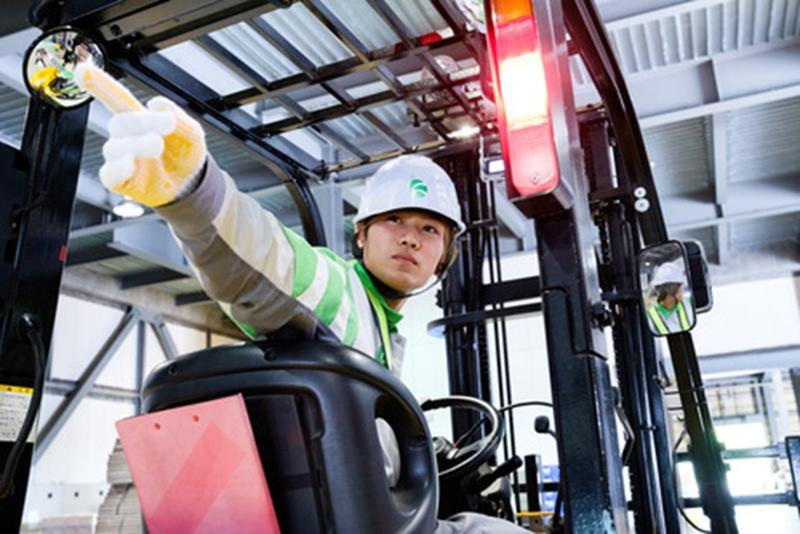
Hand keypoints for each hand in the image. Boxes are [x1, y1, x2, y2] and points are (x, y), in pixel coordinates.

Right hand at [75, 64, 206, 206]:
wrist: (191, 183)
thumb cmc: (185, 153)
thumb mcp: (192, 132)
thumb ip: (179, 116)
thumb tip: (157, 104)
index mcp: (140, 118)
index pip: (117, 98)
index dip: (100, 84)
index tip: (83, 70)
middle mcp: (125, 136)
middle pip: (122, 122)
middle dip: (145, 122)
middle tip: (168, 125)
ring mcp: (121, 158)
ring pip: (116, 147)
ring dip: (138, 145)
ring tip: (157, 146)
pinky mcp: (119, 179)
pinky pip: (110, 174)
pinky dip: (119, 168)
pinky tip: (131, 164)